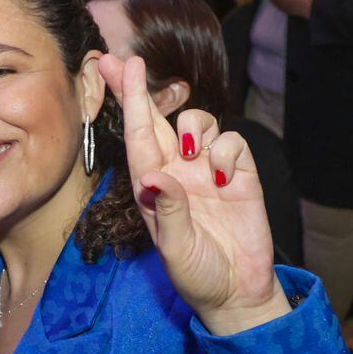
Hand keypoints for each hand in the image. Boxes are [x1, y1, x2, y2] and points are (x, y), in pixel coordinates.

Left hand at [97, 54, 289, 335]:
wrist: (238, 292)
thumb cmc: (198, 274)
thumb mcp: (176, 249)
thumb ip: (168, 212)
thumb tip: (154, 177)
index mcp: (153, 184)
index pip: (137, 135)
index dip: (127, 101)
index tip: (112, 68)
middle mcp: (178, 170)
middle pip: (159, 118)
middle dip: (142, 89)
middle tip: (126, 60)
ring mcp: (209, 170)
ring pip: (198, 123)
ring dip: (193, 127)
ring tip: (193, 155)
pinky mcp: (240, 174)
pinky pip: (232, 142)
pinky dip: (228, 151)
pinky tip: (226, 178)